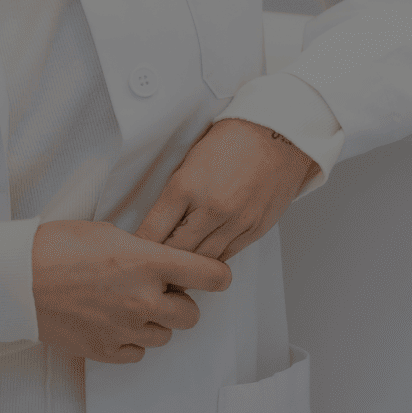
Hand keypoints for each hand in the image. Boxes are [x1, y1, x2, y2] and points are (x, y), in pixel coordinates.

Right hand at [31, 219, 231, 364]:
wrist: (17, 278)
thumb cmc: (55, 246)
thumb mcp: (108, 233)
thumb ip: (141, 252)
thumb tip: (156, 263)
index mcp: (148, 263)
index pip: (209, 275)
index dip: (217, 276)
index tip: (215, 276)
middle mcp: (144, 300)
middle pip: (191, 314)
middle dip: (180, 301)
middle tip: (159, 290)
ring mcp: (126, 329)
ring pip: (165, 335)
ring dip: (155, 322)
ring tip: (128, 304)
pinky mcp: (107, 351)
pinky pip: (137, 353)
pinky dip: (131, 340)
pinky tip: (113, 322)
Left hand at [134, 117, 319, 264]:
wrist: (276, 136)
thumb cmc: (231, 141)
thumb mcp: (190, 160)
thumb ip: (175, 193)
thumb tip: (158, 221)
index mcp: (186, 186)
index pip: (153, 230)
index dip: (141, 246)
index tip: (135, 254)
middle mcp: (210, 208)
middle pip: (176, 252)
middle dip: (162, 264)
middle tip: (152, 272)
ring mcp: (234, 222)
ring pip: (203, 261)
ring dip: (188, 269)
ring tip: (175, 275)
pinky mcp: (254, 230)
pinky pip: (227, 256)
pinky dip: (212, 260)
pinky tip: (203, 262)